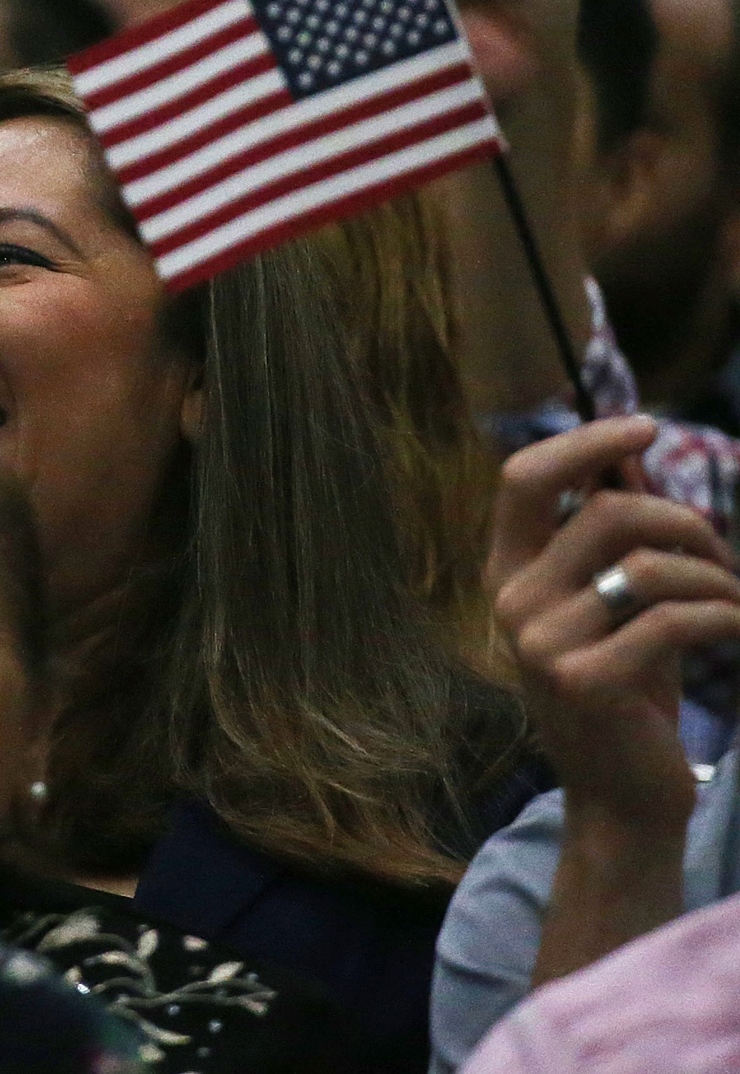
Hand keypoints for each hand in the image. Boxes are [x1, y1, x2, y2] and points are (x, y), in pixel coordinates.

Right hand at [489, 417, 739, 840]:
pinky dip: (725, 617)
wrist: (621, 796)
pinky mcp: (587, 680)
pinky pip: (674, 619)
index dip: (585, 442)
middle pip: (606, 513)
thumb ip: (614, 542)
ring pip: (649, 566)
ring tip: (736, 602)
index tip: (645, 428)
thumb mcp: (615, 607)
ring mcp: (542, 644)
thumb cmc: (628, 691)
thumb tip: (632, 465)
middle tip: (722, 557)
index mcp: (508, 572)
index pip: (524, 478)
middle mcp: (512, 601)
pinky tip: (739, 631)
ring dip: (715, 577)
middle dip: (685, 522)